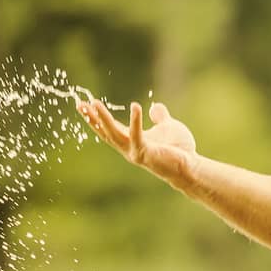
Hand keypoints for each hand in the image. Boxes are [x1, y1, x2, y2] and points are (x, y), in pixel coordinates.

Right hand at [76, 98, 197, 182]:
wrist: (191, 166)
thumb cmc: (180, 149)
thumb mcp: (168, 127)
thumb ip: (160, 117)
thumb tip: (155, 106)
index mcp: (132, 140)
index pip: (110, 127)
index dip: (97, 117)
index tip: (84, 103)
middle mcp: (129, 147)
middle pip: (105, 132)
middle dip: (92, 118)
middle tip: (79, 104)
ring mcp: (135, 151)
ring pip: (114, 134)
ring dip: (103, 119)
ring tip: (95, 103)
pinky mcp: (145, 153)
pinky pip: (137, 135)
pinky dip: (135, 121)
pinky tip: (135, 106)